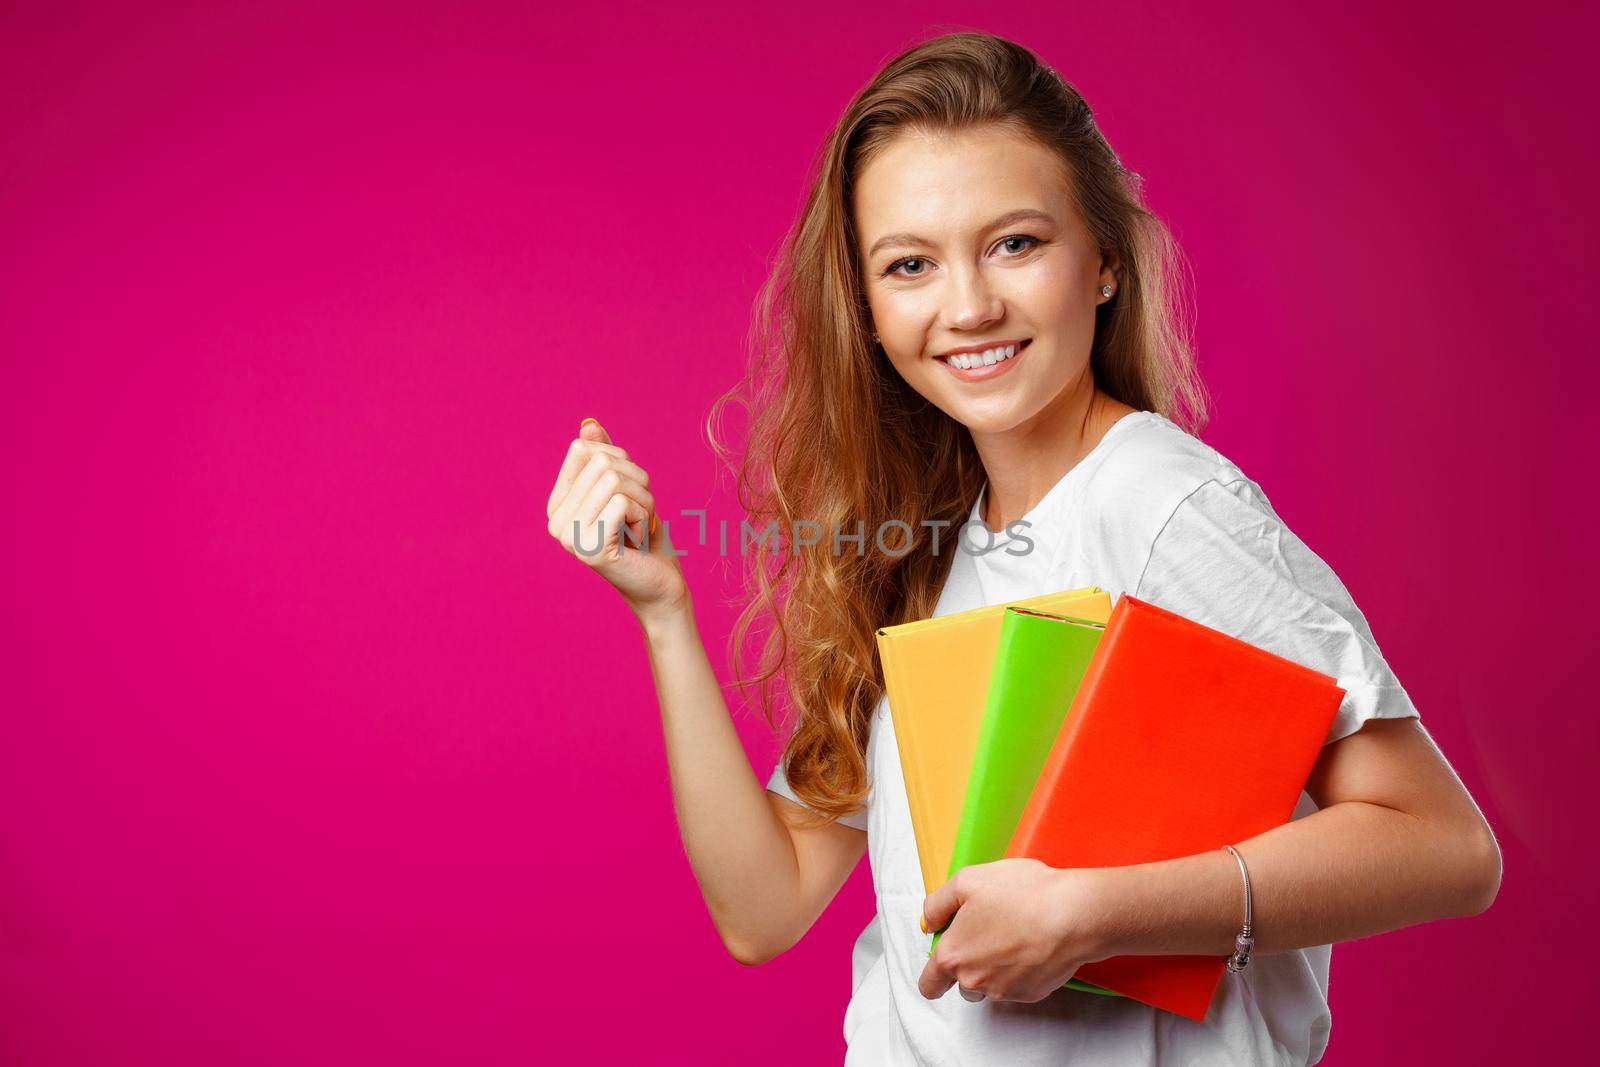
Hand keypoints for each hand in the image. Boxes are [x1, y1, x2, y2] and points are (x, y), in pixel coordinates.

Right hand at [546, 418, 688, 620]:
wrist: (660, 585)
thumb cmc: (644, 536)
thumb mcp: (626, 489)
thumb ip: (604, 457)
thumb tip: (589, 425)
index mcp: (558, 503)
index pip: (585, 449)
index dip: (620, 463)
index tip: (626, 497)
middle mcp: (555, 520)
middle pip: (603, 463)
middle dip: (637, 485)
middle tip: (638, 517)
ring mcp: (569, 536)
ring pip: (615, 480)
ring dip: (643, 503)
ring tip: (639, 530)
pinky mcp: (590, 548)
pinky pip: (623, 503)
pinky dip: (644, 518)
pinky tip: (638, 542)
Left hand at [918, 859, 1116, 1003]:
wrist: (1072, 914)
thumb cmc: (1022, 894)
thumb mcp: (967, 881)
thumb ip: (938, 904)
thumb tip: (929, 923)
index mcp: (953, 955)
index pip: (929, 984)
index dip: (933, 976)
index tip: (941, 966)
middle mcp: (974, 980)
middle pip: (962, 984)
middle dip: (970, 963)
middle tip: (989, 933)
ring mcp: (1004, 991)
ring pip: (990, 986)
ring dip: (995, 968)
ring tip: (1014, 935)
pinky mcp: (1031, 993)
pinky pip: (1017, 985)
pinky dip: (1021, 970)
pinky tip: (1032, 944)